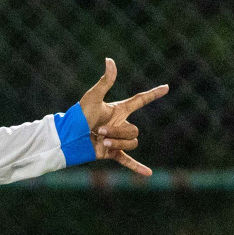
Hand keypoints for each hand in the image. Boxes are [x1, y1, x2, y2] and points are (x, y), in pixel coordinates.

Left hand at [78, 57, 167, 175]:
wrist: (67, 137)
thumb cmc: (78, 115)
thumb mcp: (93, 97)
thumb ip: (105, 81)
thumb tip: (109, 60)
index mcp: (118, 111)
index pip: (139, 101)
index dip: (153, 94)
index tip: (166, 88)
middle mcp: (120, 125)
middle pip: (134, 130)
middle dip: (118, 131)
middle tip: (100, 131)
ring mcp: (116, 140)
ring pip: (132, 142)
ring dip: (118, 143)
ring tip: (102, 141)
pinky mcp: (111, 153)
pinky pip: (127, 160)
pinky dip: (137, 167)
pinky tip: (148, 174)